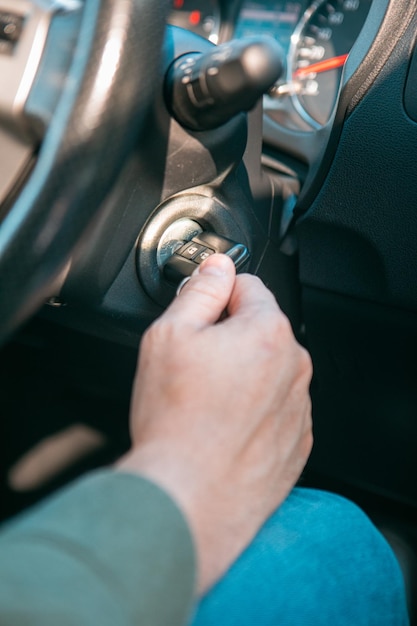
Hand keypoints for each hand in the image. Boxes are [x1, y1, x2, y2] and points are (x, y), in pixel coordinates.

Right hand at [117, 254, 312, 592]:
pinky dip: (252, 411)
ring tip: (205, 404)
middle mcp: (295, 366)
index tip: (198, 320)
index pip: (247, 286)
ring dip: (241, 376)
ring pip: (267, 371)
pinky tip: (222, 428)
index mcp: (268, 332)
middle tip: (193, 368)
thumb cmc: (176, 420)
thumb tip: (217, 266)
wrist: (189, 497)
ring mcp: (299, 406)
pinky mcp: (296, 441)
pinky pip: (274, 409)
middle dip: (228, 338)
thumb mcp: (170, 335)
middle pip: (259, 329)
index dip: (215, 298)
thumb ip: (200, 290)